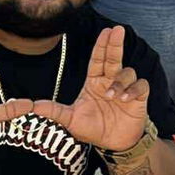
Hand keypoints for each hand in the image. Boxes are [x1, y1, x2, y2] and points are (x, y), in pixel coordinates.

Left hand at [31, 26, 146, 151]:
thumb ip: (55, 111)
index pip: (98, 59)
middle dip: (115, 44)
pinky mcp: (139, 97)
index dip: (102, 45)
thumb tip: (34, 106)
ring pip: (127, 72)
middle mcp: (111, 81)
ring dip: (120, 81)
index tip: (106, 31)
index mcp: (95, 82)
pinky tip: (125, 99)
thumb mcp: (71, 120)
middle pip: (114, 58)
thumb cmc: (92, 128)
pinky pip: (141, 85)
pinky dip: (133, 90)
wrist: (113, 144)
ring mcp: (126, 88)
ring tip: (113, 96)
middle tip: (118, 30)